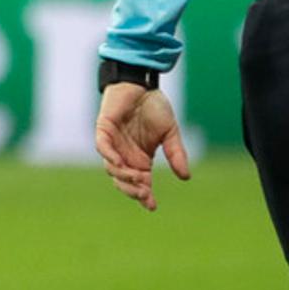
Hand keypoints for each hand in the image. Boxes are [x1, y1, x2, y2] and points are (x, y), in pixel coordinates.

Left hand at [95, 81, 188, 211]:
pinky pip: (102, 147)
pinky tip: (119, 163)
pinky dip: (109, 156)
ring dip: (123, 176)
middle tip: (144, 193)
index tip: (152, 206)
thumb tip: (186, 177)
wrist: (143, 84)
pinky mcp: (103, 130)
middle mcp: (125, 155)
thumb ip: (176, 153)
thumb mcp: (170, 133)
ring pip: (112, 167)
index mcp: (140, 158)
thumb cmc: (154, 107)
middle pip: (123, 180)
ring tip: (138, 179)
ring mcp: (113, 143)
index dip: (144, 196)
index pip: (140, 183)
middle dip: (132, 190)